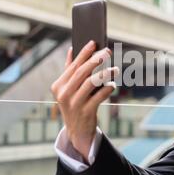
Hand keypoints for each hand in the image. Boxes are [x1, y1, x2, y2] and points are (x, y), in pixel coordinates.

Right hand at [51, 40, 118, 161]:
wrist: (77, 132)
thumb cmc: (75, 105)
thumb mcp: (68, 89)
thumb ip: (69, 71)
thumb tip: (71, 50)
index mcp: (58, 85)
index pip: (73, 65)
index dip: (84, 53)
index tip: (94, 42)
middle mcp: (64, 94)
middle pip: (81, 72)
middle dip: (95, 60)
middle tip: (107, 51)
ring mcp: (74, 104)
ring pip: (91, 83)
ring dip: (104, 73)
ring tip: (115, 69)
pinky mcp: (85, 112)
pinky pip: (99, 96)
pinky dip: (107, 89)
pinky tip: (112, 85)